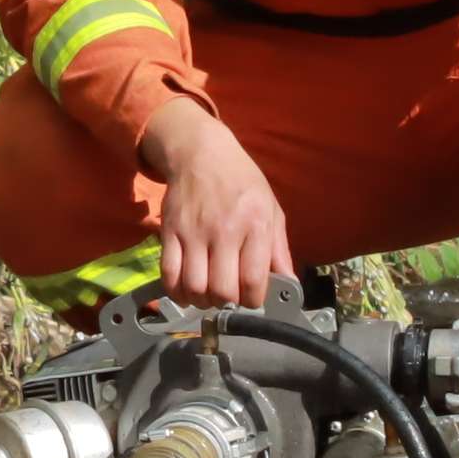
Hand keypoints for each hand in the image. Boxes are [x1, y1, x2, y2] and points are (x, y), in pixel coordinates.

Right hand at [134, 100, 296, 309]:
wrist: (202, 153)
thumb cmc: (242, 182)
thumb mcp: (271, 209)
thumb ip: (279, 251)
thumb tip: (289, 285)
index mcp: (256, 225)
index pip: (253, 280)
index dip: (252, 301)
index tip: (250, 299)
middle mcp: (225, 230)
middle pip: (223, 290)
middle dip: (227, 304)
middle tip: (228, 298)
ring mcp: (194, 232)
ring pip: (194, 287)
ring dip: (202, 301)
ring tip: (208, 295)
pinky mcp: (170, 232)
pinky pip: (169, 274)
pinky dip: (176, 291)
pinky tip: (186, 290)